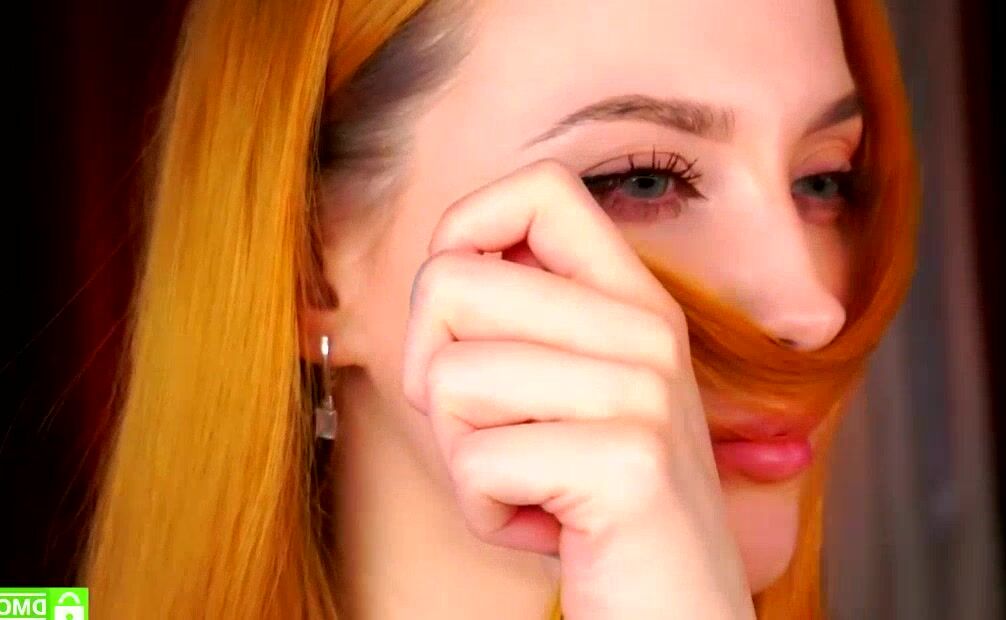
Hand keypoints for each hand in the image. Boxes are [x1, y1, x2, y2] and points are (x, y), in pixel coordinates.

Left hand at [402, 160, 755, 618]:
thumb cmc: (596, 505)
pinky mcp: (627, 463)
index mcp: (632, 301)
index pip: (539, 190)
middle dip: (434, 375)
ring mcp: (643, 393)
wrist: (677, 612)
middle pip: (449, 284)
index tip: (458, 309)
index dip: (465, 228)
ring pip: (449, 379)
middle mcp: (646, 332)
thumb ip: (522, 323)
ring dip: (464, 454)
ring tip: (529, 483)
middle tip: (490, 431)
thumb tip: (440, 266)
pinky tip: (546, 526)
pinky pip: (476, 462)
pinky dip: (486, 511)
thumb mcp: (567, 395)